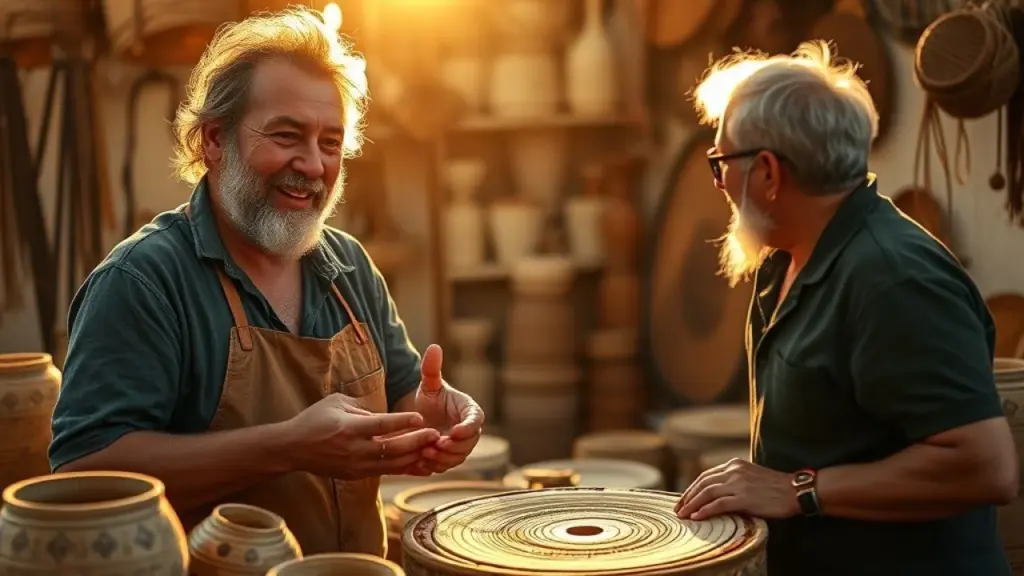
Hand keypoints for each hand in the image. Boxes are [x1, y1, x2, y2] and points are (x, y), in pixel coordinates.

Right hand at [285, 393, 439, 479]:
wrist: (293, 449)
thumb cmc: (315, 419)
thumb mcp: (336, 402)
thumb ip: (362, 405)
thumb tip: (384, 412)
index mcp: (349, 428)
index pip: (380, 425)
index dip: (402, 421)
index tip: (420, 417)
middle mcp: (354, 449)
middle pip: (392, 448)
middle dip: (416, 442)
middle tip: (435, 435)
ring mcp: (356, 465)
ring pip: (392, 464)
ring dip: (415, 457)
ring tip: (433, 449)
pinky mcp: (357, 475)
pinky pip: (386, 472)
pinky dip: (404, 468)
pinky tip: (420, 463)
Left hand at [412, 344, 484, 473]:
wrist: (420, 416)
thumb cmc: (428, 398)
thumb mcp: (428, 383)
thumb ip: (431, 368)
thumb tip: (434, 347)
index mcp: (469, 411)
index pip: (475, 421)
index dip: (467, 428)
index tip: (453, 432)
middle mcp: (468, 431)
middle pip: (468, 443)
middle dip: (453, 447)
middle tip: (435, 445)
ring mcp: (460, 447)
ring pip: (457, 457)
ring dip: (443, 458)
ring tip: (425, 453)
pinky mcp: (448, 459)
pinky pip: (445, 466)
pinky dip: (434, 466)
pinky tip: (420, 462)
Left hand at [674, 458, 798, 520]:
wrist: (796, 491)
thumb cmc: (775, 487)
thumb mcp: (750, 477)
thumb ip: (733, 480)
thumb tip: (715, 493)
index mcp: (734, 464)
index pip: (706, 476)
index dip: (692, 488)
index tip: (684, 499)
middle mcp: (734, 471)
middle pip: (702, 483)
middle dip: (688, 496)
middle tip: (678, 509)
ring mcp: (739, 484)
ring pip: (707, 493)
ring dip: (692, 504)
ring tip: (683, 515)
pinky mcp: (745, 497)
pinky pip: (719, 504)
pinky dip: (705, 510)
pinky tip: (697, 517)